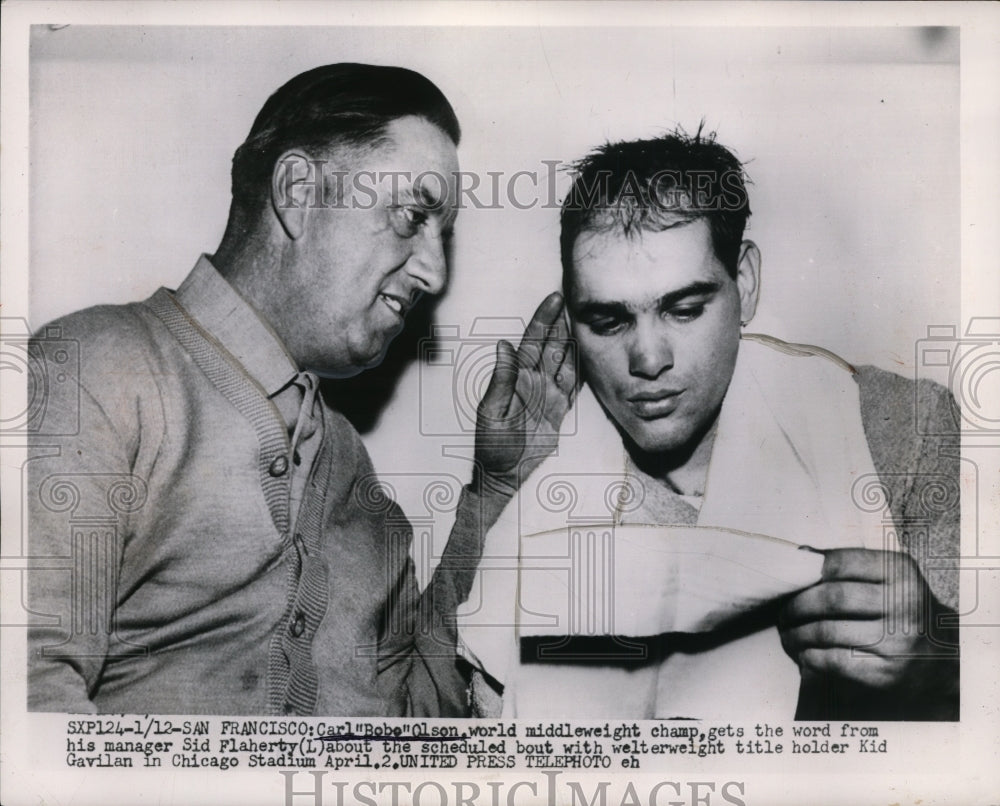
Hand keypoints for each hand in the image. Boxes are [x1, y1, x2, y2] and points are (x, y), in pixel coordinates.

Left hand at [472, 292, 576, 497]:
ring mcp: (548, 394)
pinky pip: (573, 385)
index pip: (533, 341)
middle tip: (576, 297)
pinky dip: (582, 368)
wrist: (503, 474)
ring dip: (574, 340)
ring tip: (587, 318)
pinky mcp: (559, 410)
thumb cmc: (491, 444)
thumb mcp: (492, 413)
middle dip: (563, 321)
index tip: (555, 297)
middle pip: (552, 345)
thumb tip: (504, 345)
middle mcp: (534, 381)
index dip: (544, 319)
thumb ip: (502, 380)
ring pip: (565, 361)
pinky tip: (591, 354)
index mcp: (517, 377)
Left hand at [779, 548, 957, 700]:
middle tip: (783, 611)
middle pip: (830, 598)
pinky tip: (803, 653)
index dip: (808, 571)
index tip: (792, 580)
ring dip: (795, 633)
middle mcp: (903, 604)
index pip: (838, 562)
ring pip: (825, 631)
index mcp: (900, 571)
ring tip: (787, 632)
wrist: (942, 657)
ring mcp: (897, 641)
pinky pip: (832, 661)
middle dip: (796, 605)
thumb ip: (849, 565)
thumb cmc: (901, 609)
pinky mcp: (886, 672)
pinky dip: (809, 656)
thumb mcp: (888, 577)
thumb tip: (800, 556)